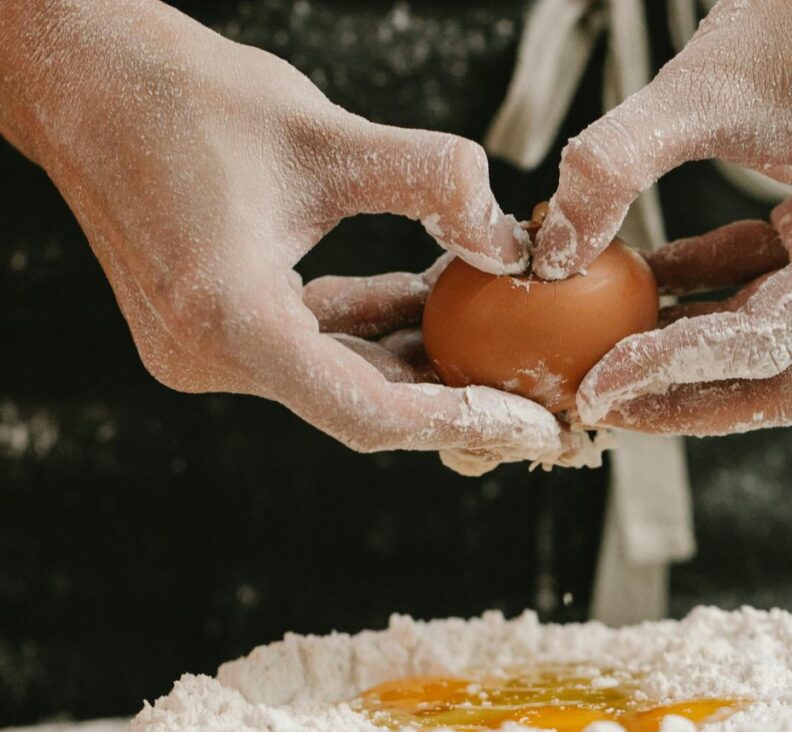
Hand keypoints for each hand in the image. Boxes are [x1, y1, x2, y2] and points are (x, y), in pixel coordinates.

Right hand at [0, 0, 563, 462]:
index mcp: (228, 322)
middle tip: (540, 396)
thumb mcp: (324, 133)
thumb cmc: (184, 96)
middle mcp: (208, 357)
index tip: (539, 427)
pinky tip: (428, 297)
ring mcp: (203, 349)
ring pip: (340, 377)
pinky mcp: (211, 327)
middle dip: (456, 400)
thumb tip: (510, 238)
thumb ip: (431, 180)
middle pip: (362, 407)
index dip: (465, 423)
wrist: (85, 79)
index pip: (370, 413)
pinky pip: (313, 344)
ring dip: (417, 358)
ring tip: (499, 337)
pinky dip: (372, 326)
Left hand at [533, 0, 791, 433]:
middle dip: (683, 399)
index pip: (765, 345)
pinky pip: (764, 297)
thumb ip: (612, 168)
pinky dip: (702, 302)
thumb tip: (546, 255)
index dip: (669, 372)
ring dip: (687, 359)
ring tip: (605, 361)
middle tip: (599, 404)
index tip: (592, 385)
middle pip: (781, 379)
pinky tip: (640, 287)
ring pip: (772, 351)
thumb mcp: (698, 89)